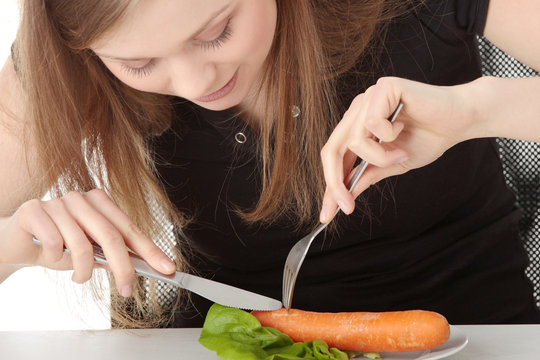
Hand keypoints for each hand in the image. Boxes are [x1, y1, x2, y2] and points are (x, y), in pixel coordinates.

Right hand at [0, 189, 176, 295]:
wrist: (14, 242)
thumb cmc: (57, 246)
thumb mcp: (91, 251)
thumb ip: (114, 254)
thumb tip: (147, 267)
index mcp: (100, 202)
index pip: (131, 228)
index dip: (151, 250)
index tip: (167, 268)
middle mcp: (82, 198)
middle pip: (112, 236)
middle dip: (124, 268)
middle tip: (127, 290)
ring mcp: (58, 201)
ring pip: (83, 245)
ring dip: (83, 270)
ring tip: (78, 277)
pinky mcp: (34, 210)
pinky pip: (55, 243)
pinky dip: (55, 258)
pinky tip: (49, 255)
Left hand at [319, 77, 475, 221]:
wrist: (461, 119)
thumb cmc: (430, 137)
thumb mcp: (393, 163)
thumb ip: (368, 174)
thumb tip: (345, 194)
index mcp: (357, 124)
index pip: (334, 155)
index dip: (330, 185)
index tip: (329, 213)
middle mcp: (359, 110)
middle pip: (332, 149)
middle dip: (336, 182)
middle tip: (346, 206)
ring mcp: (369, 97)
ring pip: (354, 141)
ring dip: (379, 157)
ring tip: (400, 154)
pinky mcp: (383, 87)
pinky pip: (372, 123)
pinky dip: (389, 137)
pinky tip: (403, 130)